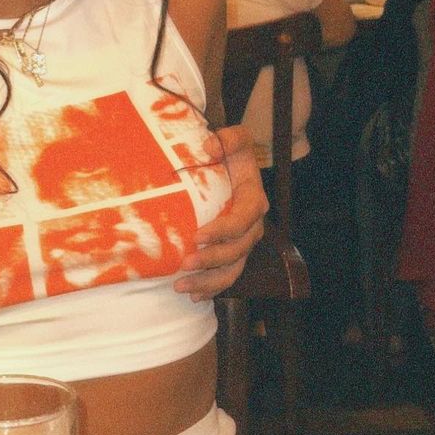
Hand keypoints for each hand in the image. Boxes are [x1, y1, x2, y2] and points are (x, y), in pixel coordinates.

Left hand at [174, 124, 267, 298]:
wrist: (229, 165)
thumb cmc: (229, 153)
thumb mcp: (233, 138)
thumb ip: (229, 137)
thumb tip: (211, 147)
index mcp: (253, 200)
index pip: (242, 220)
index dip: (222, 231)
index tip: (196, 236)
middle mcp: (252, 226)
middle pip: (237, 250)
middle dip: (211, 260)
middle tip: (184, 263)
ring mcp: (243, 242)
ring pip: (232, 269)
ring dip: (209, 282)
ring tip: (181, 287)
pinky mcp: (232, 253)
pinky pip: (227, 276)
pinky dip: (211, 289)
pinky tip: (193, 297)